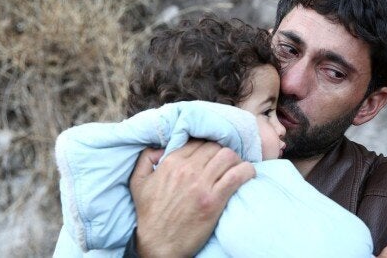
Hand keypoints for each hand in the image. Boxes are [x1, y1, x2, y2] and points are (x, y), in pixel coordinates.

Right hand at [129, 140, 255, 256]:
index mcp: (171, 162)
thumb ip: (145, 158)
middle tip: (226, 163)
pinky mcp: (214, 200)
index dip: (208, 145)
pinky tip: (248, 174)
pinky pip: (237, 175)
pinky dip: (247, 171)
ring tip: (237, 168)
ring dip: (236, 160)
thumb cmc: (149, 214)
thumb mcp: (138, 182)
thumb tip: (161, 147)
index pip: (198, 141)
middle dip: (222, 152)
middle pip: (215, 146)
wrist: (158, 244)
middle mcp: (187, 170)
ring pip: (228, 156)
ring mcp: (201, 185)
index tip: (213, 154)